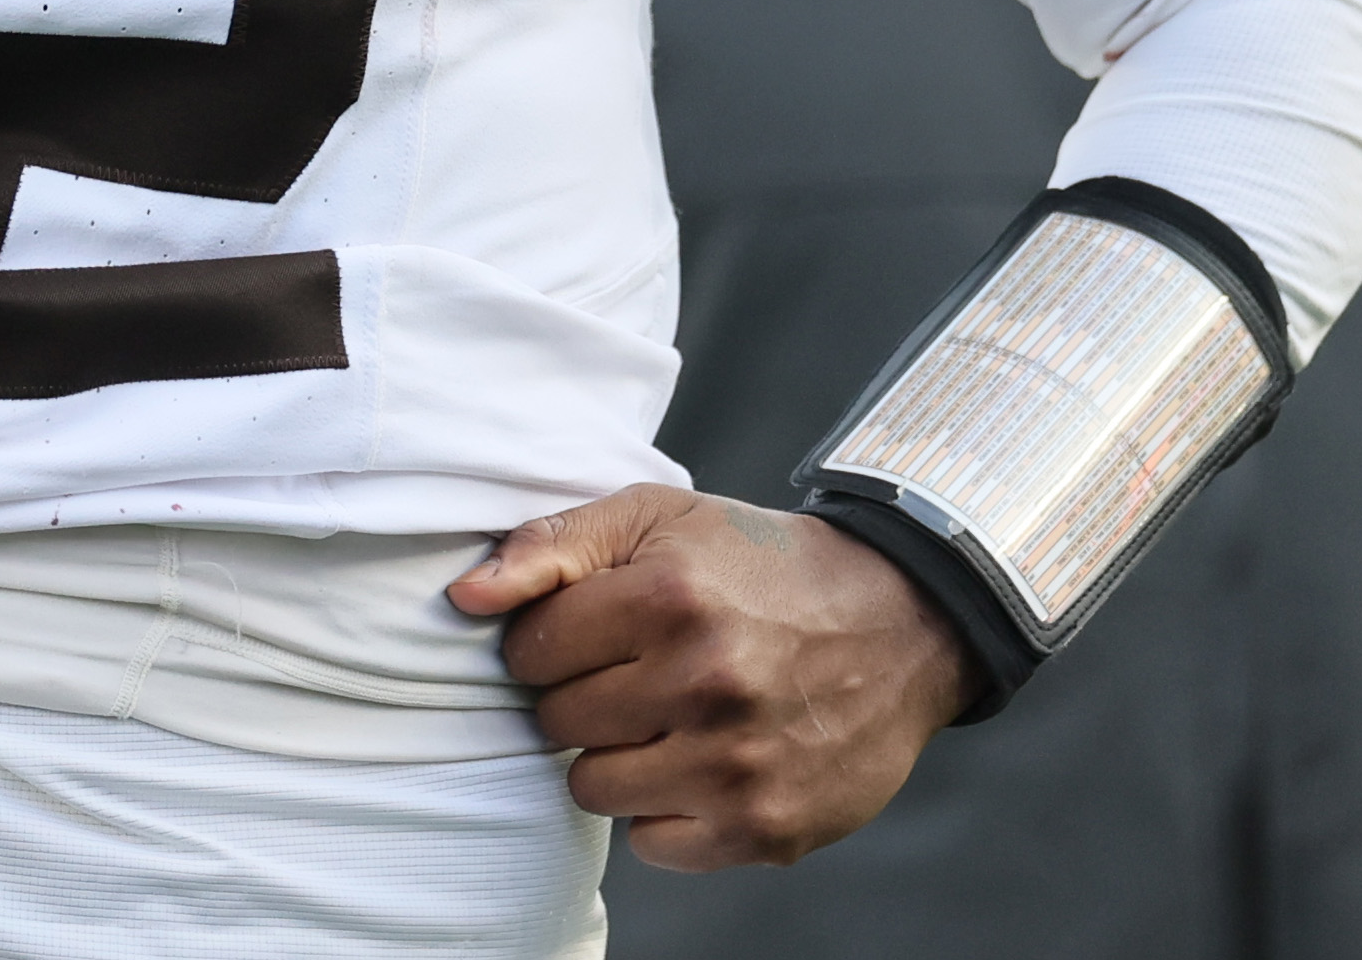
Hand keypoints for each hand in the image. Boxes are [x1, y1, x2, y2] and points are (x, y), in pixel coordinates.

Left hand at [448, 484, 975, 869]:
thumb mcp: (657, 518)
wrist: (898, 624)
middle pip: (557, 721)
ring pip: (593, 787)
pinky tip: (699, 763)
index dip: (550, 640)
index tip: (591, 630)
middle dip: (581, 695)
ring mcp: (738, 765)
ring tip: (665, 716)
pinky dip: (663, 811)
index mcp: (669, 597)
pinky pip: (652, 844)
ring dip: (615, 756)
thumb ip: (551, 546)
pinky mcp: (766, 828)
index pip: (530, 650)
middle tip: (634, 672)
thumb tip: (463, 597)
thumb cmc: (757, 565)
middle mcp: (705, 684)